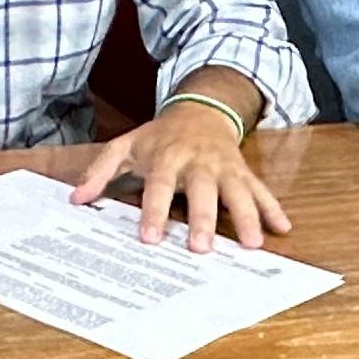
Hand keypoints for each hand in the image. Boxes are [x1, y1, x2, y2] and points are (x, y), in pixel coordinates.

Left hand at [64, 99, 290, 251]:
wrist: (199, 109)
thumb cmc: (159, 136)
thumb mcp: (126, 145)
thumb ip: (100, 171)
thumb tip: (76, 198)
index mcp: (168, 156)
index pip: (159, 185)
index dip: (154, 211)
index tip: (150, 238)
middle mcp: (199, 161)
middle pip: (203, 191)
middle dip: (203, 219)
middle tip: (202, 249)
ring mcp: (225, 166)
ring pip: (237, 191)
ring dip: (246, 216)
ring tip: (253, 244)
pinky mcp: (243, 171)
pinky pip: (260, 189)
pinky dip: (272, 208)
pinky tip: (282, 228)